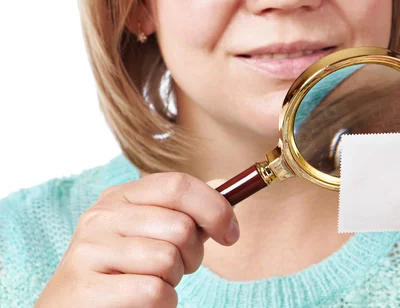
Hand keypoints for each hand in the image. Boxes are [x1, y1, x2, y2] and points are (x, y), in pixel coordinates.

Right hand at [34, 172, 239, 307]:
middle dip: (193, 255)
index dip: (215, 208)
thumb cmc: (122, 272)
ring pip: (168, 259)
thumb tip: (226, 214)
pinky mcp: (86, 287)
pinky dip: (161, 303)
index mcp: (120, 196)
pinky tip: (140, 303)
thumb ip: (182, 218)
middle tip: (176, 269)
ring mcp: (89, 249)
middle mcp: (102, 215)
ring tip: (151, 283)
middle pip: (181, 226)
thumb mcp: (148, 234)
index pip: (178, 185)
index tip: (231, 233)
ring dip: (172, 281)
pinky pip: (153, 292)